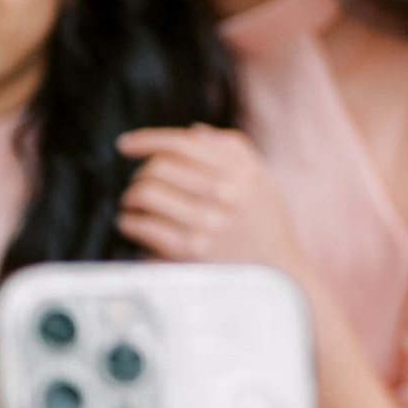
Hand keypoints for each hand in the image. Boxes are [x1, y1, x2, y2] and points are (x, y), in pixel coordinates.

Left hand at [115, 124, 303, 273]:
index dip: (146, 139)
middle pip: (159, 167)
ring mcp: (206, 223)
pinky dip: (131, 223)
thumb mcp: (262, 179)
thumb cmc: (267, 225)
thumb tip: (194, 132)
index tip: (126, 144)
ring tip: (133, 204)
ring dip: (131, 197)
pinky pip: (145, 227)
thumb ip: (233, 149)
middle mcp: (223, 194)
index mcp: (240, 172)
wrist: (281, 275)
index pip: (182, 144)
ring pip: (146, 194)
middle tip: (138, 183)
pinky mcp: (191, 251)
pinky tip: (133, 225)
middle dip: (140, 173)